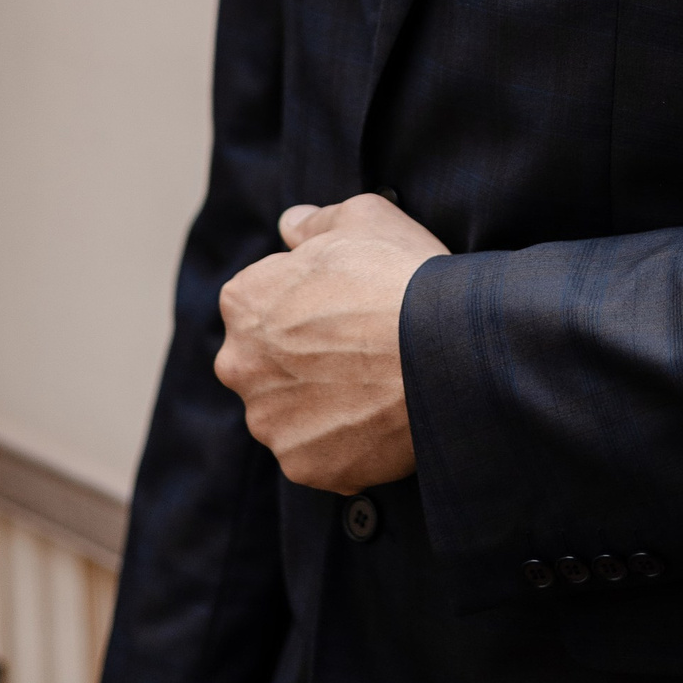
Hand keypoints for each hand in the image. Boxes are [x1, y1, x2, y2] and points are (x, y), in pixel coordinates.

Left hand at [216, 195, 447, 492]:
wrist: (442, 348)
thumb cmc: (400, 275)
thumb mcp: (362, 217)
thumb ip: (314, 221)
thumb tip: (291, 225)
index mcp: (243, 302)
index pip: (261, 304)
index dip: (307, 304)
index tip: (342, 308)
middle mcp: (239, 365)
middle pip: (266, 365)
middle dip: (302, 362)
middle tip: (359, 353)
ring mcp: (270, 422)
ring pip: (290, 416)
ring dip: (322, 407)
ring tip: (376, 390)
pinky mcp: (304, 465)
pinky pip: (322, 456)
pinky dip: (346, 445)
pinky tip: (382, 421)